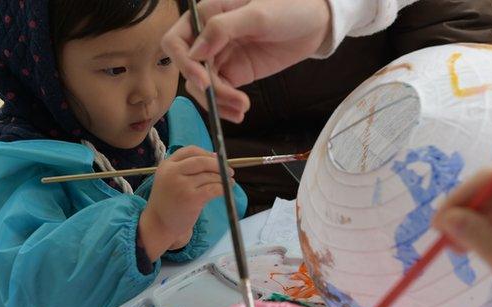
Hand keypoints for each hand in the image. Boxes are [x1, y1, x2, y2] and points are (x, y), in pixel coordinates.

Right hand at [138, 146, 233, 260]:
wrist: (158, 224)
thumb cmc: (168, 202)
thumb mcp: (170, 179)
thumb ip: (187, 168)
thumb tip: (215, 157)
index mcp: (166, 165)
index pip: (190, 151)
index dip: (206, 153)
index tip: (216, 158)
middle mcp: (172, 173)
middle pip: (201, 161)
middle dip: (218, 165)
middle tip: (229, 170)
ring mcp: (182, 185)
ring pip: (209, 176)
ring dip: (223, 178)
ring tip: (229, 182)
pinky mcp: (192, 198)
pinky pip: (213, 189)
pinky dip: (223, 188)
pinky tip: (226, 190)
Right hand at [161, 0, 330, 121]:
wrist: (315, 22)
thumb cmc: (288, 6)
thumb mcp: (257, 14)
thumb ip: (223, 29)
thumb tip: (194, 52)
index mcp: (206, 14)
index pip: (176, 41)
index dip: (184, 63)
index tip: (204, 81)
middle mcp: (207, 37)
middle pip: (189, 70)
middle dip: (207, 89)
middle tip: (232, 99)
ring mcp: (221, 57)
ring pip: (203, 86)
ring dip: (218, 102)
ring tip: (242, 109)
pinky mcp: (235, 73)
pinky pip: (220, 92)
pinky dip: (226, 105)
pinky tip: (240, 112)